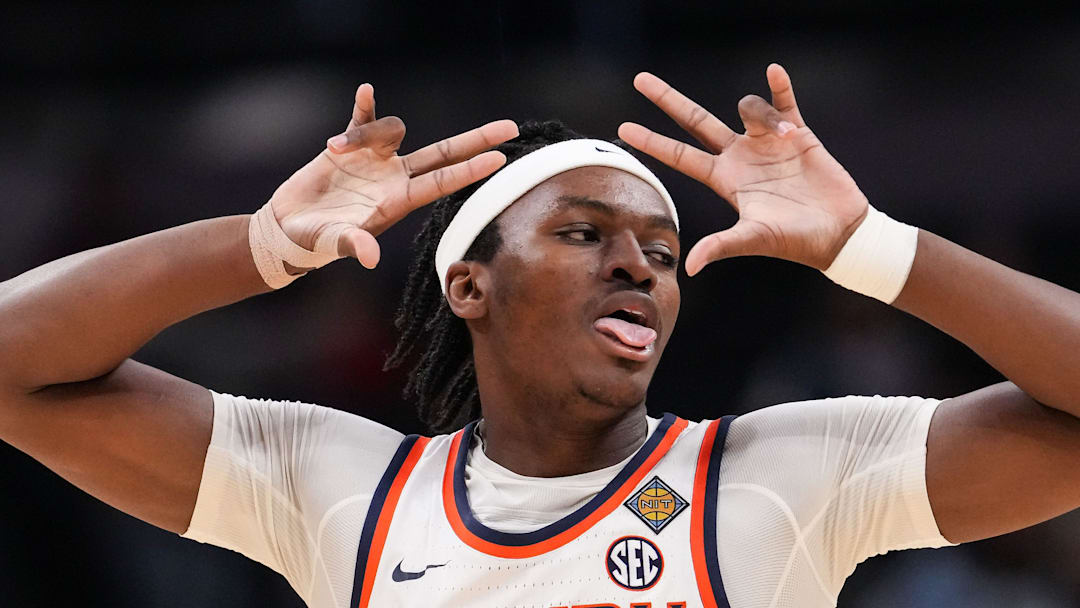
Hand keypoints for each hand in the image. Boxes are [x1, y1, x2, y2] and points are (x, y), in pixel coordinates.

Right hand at [269, 83, 518, 268]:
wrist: (290, 228)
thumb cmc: (315, 242)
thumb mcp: (334, 242)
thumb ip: (353, 244)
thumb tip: (370, 256)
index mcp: (398, 200)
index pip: (442, 181)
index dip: (470, 170)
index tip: (500, 159)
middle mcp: (395, 177)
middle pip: (444, 153)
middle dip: (476, 140)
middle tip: (510, 127)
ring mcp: (375, 160)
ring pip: (391, 129)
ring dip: (365, 131)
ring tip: (334, 149)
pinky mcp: (350, 146)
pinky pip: (363, 118)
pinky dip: (364, 106)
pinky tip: (366, 91)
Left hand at [618, 64, 867, 275]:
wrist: (838, 231)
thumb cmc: (794, 240)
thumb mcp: (754, 238)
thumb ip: (722, 245)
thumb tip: (691, 266)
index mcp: (724, 179)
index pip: (679, 156)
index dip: (652, 142)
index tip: (623, 129)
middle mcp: (739, 156)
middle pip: (696, 121)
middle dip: (668, 100)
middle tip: (639, 80)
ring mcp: (766, 142)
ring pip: (748, 109)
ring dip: (762, 114)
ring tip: (786, 139)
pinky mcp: (797, 134)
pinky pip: (785, 102)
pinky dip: (780, 87)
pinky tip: (774, 71)